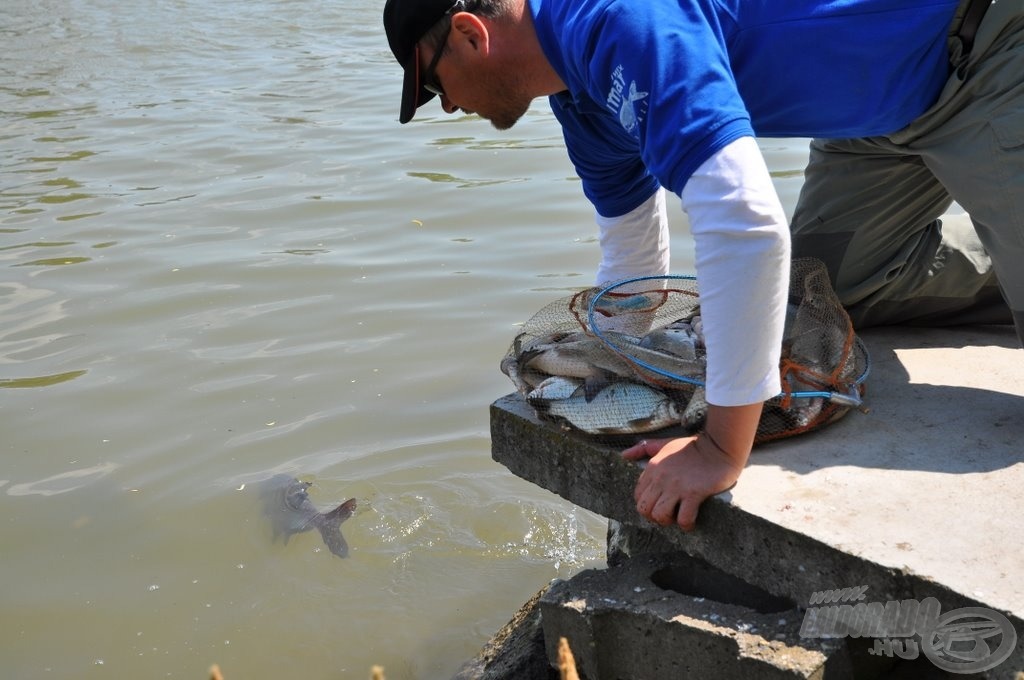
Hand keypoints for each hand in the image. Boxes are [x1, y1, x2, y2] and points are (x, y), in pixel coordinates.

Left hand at [622, 436, 743, 529]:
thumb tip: (623, 455)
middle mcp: (661, 478)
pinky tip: (691, 522)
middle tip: (667, 515)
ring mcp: (677, 486)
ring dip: (668, 522)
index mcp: (652, 468)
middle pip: (644, 509)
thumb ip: (643, 449)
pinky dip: (686, 525)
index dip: (647, 505)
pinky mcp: (694, 493)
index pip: (638, 495)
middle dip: (653, 517)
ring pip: (659, 515)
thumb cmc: (692, 446)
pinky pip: (684, 518)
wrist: (718, 446)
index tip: (659, 505)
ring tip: (677, 518)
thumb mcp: (664, 444)